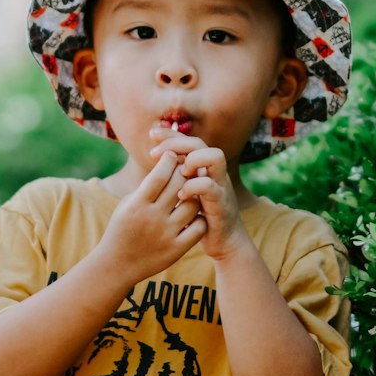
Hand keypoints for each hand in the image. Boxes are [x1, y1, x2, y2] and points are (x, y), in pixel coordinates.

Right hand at [100, 150, 206, 288]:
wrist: (117, 264)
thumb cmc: (122, 228)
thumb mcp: (128, 203)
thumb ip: (147, 186)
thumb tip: (170, 165)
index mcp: (137, 204)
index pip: (160, 174)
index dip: (169, 160)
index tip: (173, 156)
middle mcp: (152, 217)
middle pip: (179, 184)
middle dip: (185, 171)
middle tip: (187, 168)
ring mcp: (166, 234)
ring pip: (193, 204)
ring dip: (195, 194)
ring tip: (193, 190)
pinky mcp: (177, 249)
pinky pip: (199, 227)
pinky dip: (200, 217)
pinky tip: (195, 213)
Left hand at [148, 129, 246, 261]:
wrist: (224, 241)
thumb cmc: (201, 216)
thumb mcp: (187, 192)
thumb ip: (176, 177)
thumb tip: (156, 161)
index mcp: (203, 168)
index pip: (188, 140)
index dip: (170, 134)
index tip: (151, 134)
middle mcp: (214, 172)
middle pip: (200, 143)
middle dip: (176, 143)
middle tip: (154, 154)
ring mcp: (220, 186)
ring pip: (215, 156)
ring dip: (193, 159)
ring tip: (177, 172)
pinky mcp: (221, 204)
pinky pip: (210, 187)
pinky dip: (193, 187)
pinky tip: (180, 196)